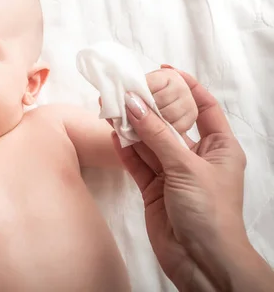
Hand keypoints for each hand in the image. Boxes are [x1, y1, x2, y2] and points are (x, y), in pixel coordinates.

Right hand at [112, 68, 254, 290]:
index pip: (204, 107)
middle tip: (128, 89)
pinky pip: (138, 163)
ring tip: (113, 108)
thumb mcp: (186, 167)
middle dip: (150, 107)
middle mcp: (196, 156)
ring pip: (150, 142)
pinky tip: (114, 134)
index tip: (163, 71)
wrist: (201, 261)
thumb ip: (157, 135)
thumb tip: (134, 103)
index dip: (186, 87)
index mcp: (219, 146)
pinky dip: (126, 149)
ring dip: (133, 127)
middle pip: (171, 123)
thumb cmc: (209, 212)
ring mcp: (173, 173)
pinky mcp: (154, 189)